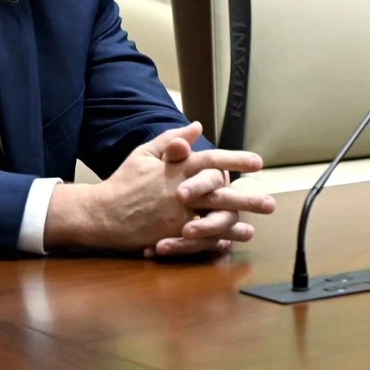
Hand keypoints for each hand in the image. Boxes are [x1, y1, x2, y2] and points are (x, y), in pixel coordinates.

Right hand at [45, 123, 276, 257]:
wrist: (100, 214)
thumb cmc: (124, 181)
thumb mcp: (144, 153)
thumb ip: (172, 140)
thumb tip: (197, 127)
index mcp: (176, 169)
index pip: (212, 160)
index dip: (236, 159)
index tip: (259, 162)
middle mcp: (180, 193)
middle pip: (220, 194)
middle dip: (247, 199)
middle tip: (270, 203)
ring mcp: (175, 217)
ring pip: (213, 220)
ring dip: (235, 225)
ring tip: (253, 229)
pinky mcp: (169, 236)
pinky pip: (197, 240)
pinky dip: (214, 242)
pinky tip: (228, 243)